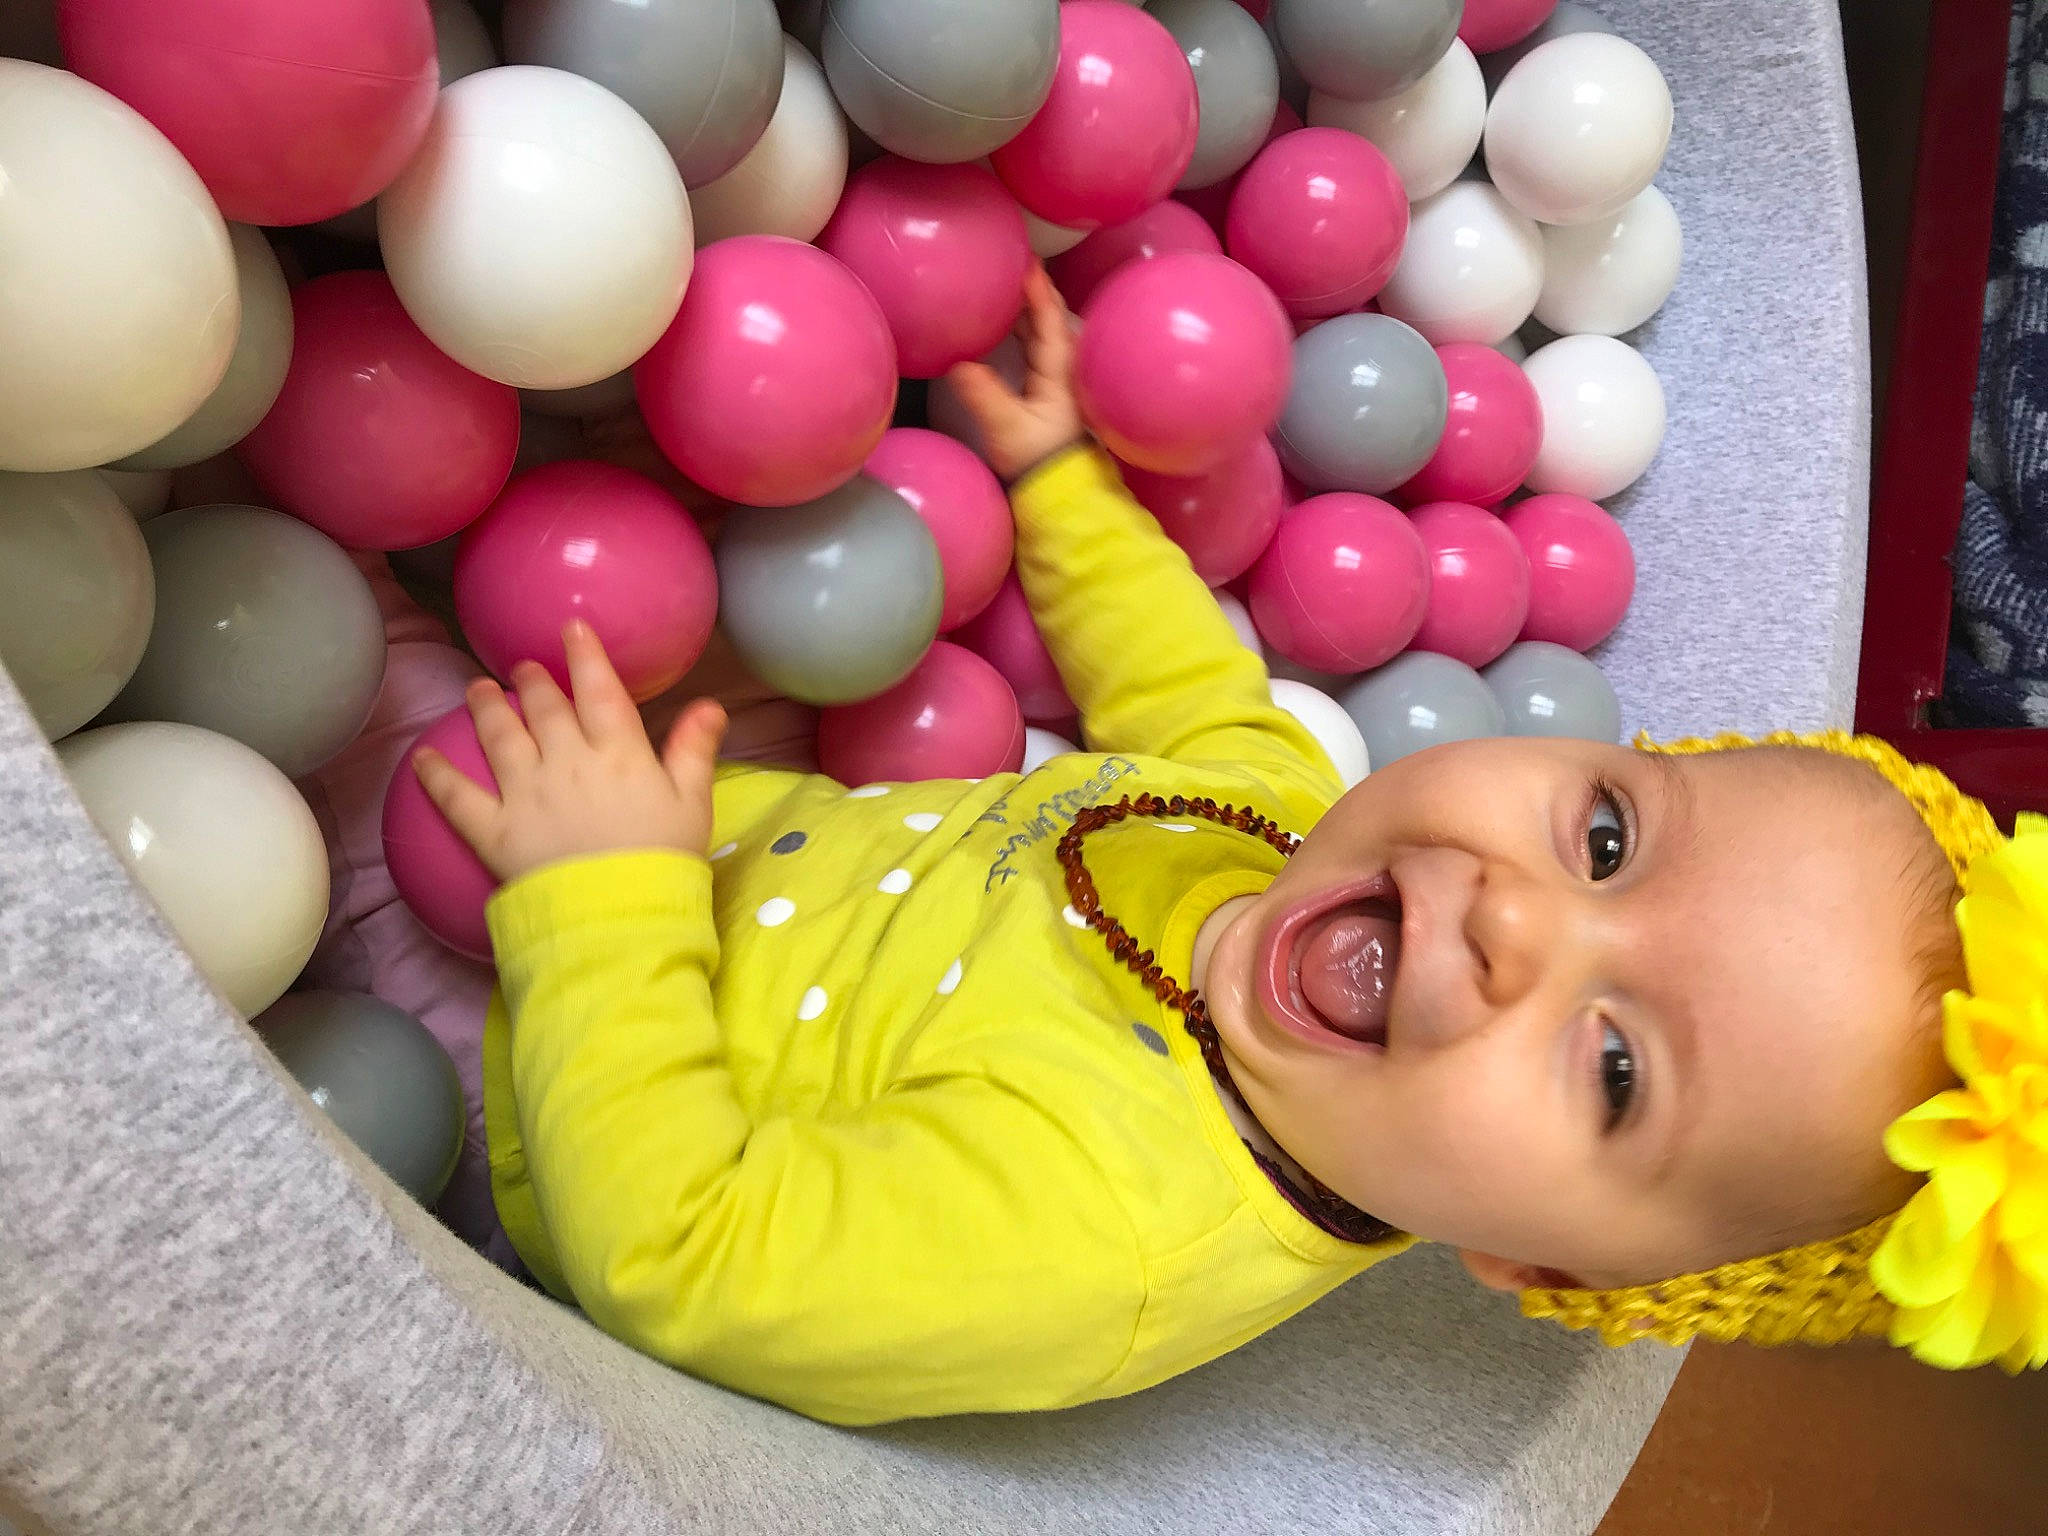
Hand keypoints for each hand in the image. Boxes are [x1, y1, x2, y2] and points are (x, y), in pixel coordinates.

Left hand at [413, 622, 726, 884]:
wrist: (617, 915)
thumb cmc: (664, 860)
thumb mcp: (693, 803)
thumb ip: (694, 750)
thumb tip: (710, 704)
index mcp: (618, 752)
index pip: (598, 690)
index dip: (584, 656)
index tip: (570, 627)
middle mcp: (565, 760)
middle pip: (545, 709)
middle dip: (532, 681)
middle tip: (521, 667)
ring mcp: (524, 793)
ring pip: (500, 737)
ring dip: (486, 708)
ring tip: (476, 688)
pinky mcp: (493, 830)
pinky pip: (457, 797)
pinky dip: (437, 775)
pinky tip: (422, 757)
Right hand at [943, 264, 1085, 482]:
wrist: (1058, 492)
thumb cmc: (1037, 459)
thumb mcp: (1006, 427)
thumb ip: (983, 394)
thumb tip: (956, 363)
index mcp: (1058, 369)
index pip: (1049, 317)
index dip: (1037, 288)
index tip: (1023, 259)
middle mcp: (1061, 368)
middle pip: (1048, 318)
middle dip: (1031, 290)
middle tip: (1008, 262)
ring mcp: (1055, 379)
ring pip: (1040, 332)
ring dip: (1024, 309)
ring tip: (1001, 285)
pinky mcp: (1045, 391)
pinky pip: (1033, 347)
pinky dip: (1020, 330)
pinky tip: (1002, 325)